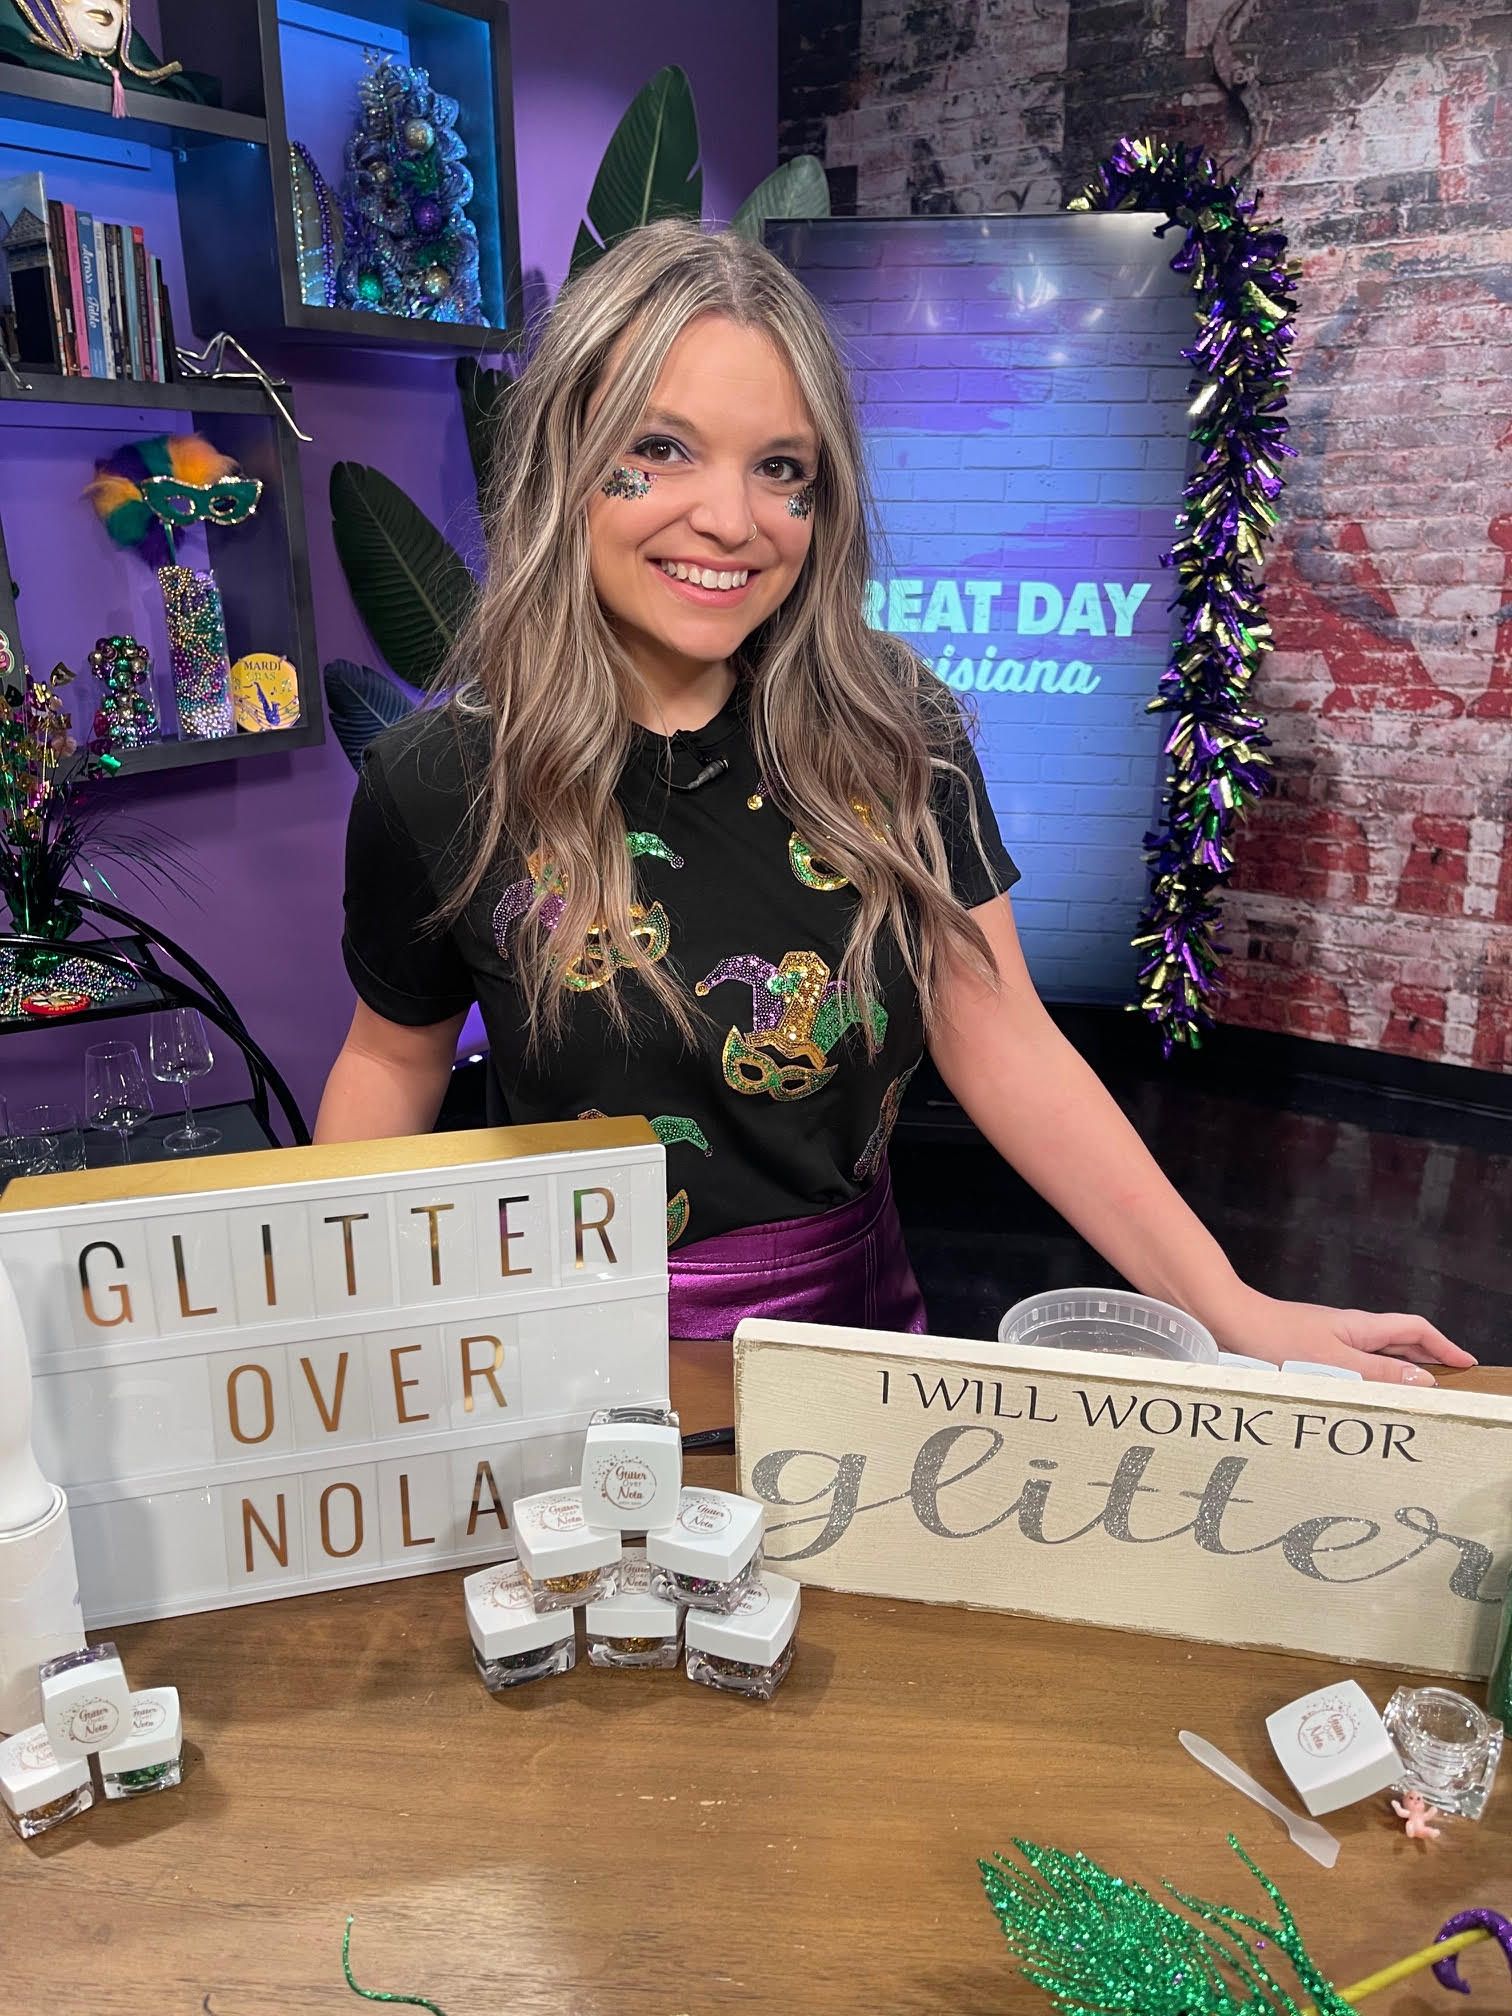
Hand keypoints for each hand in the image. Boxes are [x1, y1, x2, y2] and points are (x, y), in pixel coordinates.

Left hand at [1216, 1290, 1475, 1385]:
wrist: (1230, 1321)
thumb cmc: (1275, 1336)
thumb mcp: (1333, 1361)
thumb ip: (1378, 1372)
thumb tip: (1423, 1379)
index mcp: (1361, 1327)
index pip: (1414, 1329)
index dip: (1443, 1346)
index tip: (1466, 1363)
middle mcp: (1349, 1330)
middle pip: (1399, 1342)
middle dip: (1427, 1360)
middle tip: (1448, 1384)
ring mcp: (1330, 1340)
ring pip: (1375, 1356)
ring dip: (1397, 1373)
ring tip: (1413, 1398)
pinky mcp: (1311, 1352)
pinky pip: (1351, 1366)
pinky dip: (1366, 1381)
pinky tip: (1363, 1399)